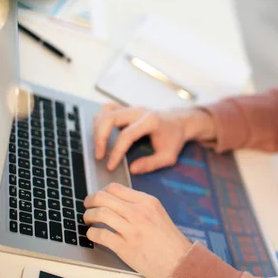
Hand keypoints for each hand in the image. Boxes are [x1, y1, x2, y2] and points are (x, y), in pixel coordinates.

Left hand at [84, 183, 192, 277]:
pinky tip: (92, 234)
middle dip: (90, 201)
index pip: (115, 188)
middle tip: (87, 206)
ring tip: (89, 221)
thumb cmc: (167, 239)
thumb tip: (116, 201)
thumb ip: (139, 205)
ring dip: (88, 216)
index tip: (98, 198)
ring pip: (100, 214)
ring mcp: (132, 229)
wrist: (178, 260)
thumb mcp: (157, 213)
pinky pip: (100, 235)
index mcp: (147, 201)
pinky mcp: (125, 247)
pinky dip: (91, 233)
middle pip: (103, 197)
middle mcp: (139, 212)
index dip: (101, 191)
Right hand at [94, 104, 216, 173]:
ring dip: (97, 128)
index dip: (116, 152)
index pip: (126, 135)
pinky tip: (101, 134)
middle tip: (99, 156)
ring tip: (99, 146)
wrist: (180, 121)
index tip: (110, 166)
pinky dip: (100, 120)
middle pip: (110, 118)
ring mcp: (131, 107)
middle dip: (100, 138)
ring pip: (105, 111)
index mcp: (150, 121)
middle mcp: (138, 111)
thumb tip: (132, 169)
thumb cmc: (174, 139)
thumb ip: (151, 164)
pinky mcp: (127, 108)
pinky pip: (107, 109)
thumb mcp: (169, 156)